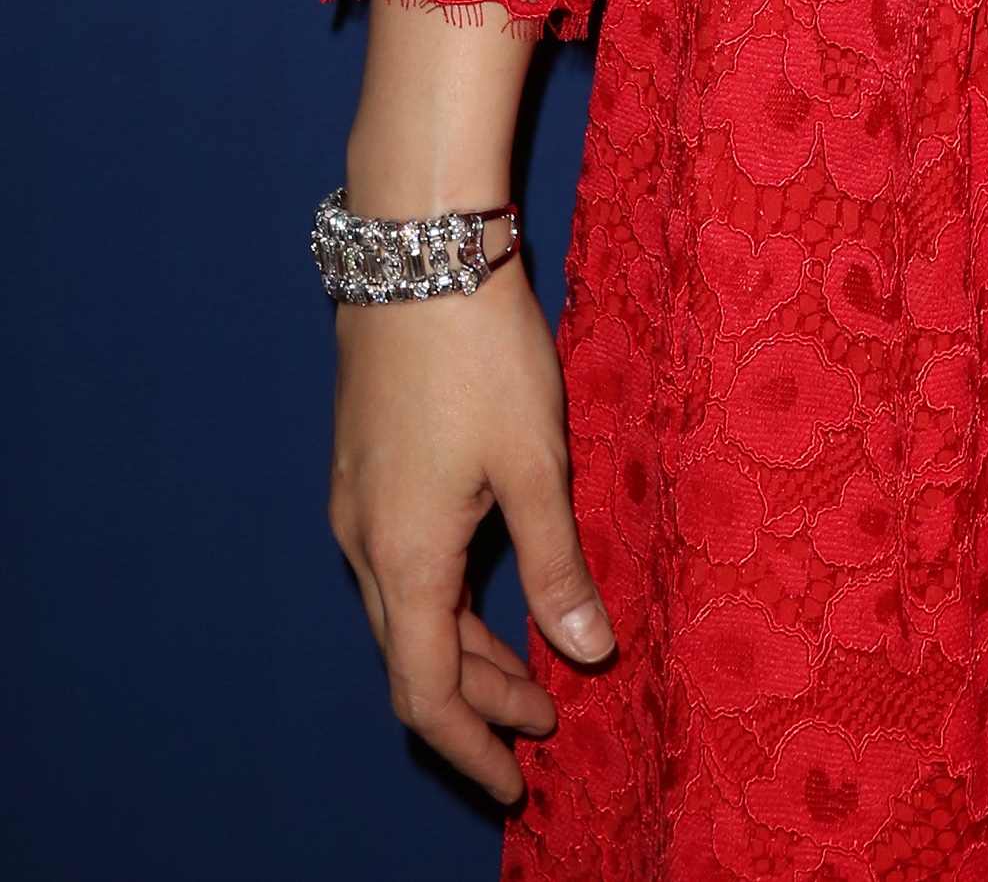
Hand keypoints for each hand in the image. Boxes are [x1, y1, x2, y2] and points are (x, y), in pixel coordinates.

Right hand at [330, 255, 611, 805]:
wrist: (415, 248)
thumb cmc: (479, 352)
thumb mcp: (536, 462)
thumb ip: (556, 565)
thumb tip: (587, 653)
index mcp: (404, 558)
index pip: (426, 692)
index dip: (472, 745)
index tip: (517, 782)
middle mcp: (363, 542)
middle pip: (413, 656)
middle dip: (478, 699)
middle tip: (543, 723)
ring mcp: (356, 500)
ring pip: (403, 607)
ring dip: (460, 646)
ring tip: (529, 665)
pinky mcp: (363, 461)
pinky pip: (397, 560)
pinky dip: (441, 595)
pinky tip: (487, 578)